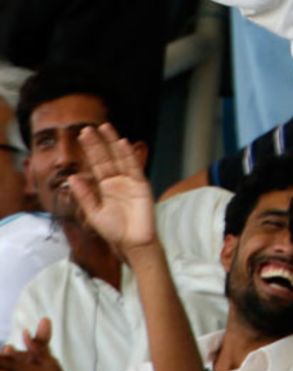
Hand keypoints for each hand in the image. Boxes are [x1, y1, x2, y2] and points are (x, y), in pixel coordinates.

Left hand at [66, 124, 156, 259]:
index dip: (89, 150)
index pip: (95, 164)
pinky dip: (128, 155)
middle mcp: (117, 181)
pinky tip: (122, 143)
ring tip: (105, 128)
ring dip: (112, 143)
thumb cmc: (114, 231)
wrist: (132, 242)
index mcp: (104, 187)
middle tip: (88, 128)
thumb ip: (84, 195)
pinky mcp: (141, 185)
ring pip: (119, 158)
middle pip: (106, 157)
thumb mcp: (93, 213)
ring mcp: (129, 181)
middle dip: (97, 143)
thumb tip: (73, 177)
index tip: (82, 136)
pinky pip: (133, 167)